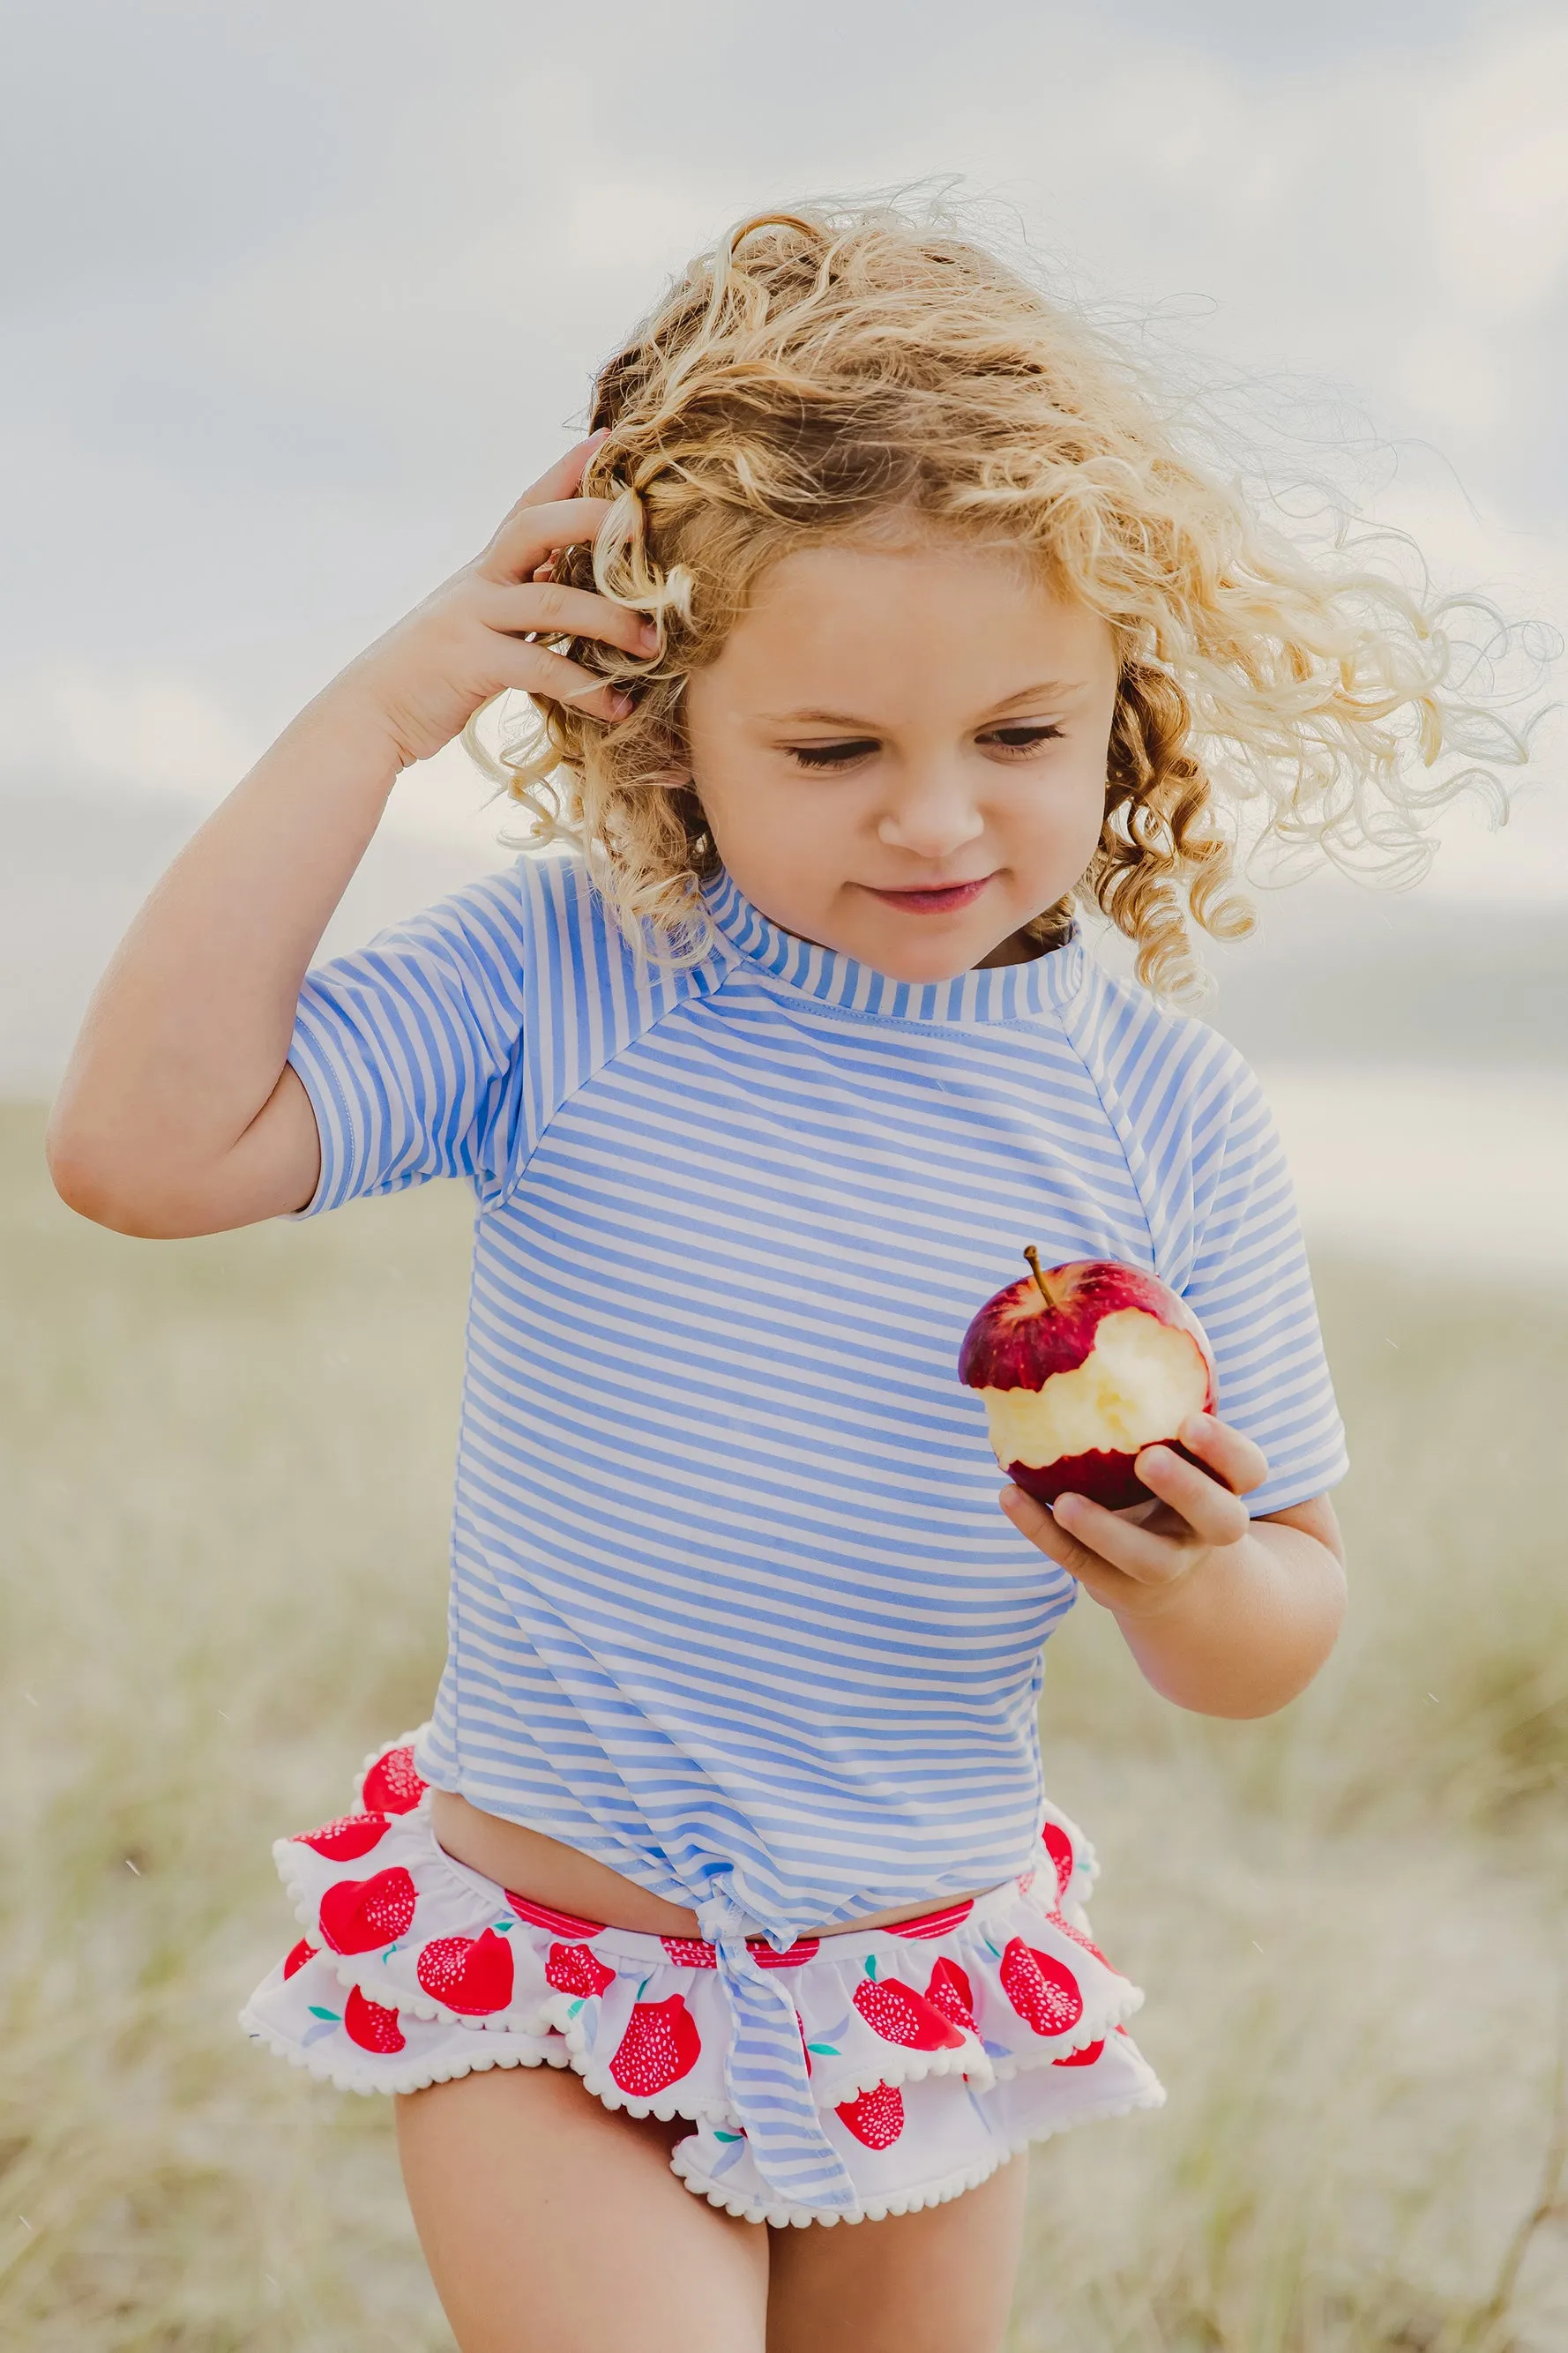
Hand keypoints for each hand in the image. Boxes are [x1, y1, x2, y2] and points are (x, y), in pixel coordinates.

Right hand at [332, 433, 656, 771]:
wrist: (370, 714)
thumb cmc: (434, 674)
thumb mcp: (477, 625)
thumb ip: (519, 603)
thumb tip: (568, 588)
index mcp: (484, 569)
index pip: (528, 504)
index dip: (567, 470)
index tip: (609, 439)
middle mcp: (477, 583)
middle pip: (533, 527)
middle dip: (590, 520)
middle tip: (643, 530)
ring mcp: (470, 620)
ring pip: (551, 603)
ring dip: (611, 623)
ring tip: (655, 645)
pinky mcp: (470, 665)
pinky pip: (541, 670)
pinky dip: (586, 690)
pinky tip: (618, 706)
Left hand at [998, 1412, 1269, 1623]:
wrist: (1172, 1570)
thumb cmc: (1164, 1468)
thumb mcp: (1174, 1434)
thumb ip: (1156, 1385)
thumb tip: (1105, 1292)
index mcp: (1227, 1486)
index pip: (1248, 1470)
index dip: (1226, 1448)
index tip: (1188, 1421)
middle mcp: (1205, 1530)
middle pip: (1219, 1519)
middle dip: (1186, 1489)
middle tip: (1147, 1458)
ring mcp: (1165, 1564)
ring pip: (1148, 1560)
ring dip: (1108, 1530)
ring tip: (1067, 1501)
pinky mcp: (1119, 1586)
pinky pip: (1081, 1564)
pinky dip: (1042, 1532)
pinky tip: (1008, 1496)